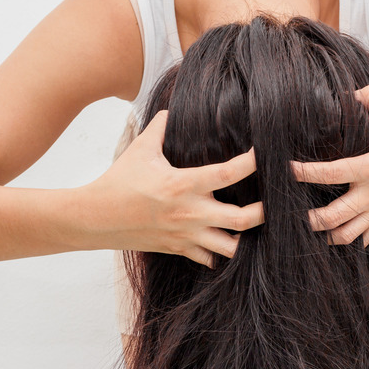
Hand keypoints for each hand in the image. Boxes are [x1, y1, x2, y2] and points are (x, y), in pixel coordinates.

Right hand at [80, 110, 263, 267]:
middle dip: (265, 212)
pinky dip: (221, 253)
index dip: (252, 163)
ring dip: (246, 238)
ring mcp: (186, 235)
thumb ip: (160, 127)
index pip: (229, 173)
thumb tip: (170, 110)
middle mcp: (191, 212)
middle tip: (274, 202)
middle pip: (243, 219)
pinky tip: (226, 241)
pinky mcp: (178, 249)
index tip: (265, 154)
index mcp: (184, 184)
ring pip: (231, 248)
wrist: (95, 218)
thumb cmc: (118, 181)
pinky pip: (209, 259)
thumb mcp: (139, 148)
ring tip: (254, 228)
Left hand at [291, 84, 368, 245]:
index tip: (287, 169)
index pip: (331, 173)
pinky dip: (347, 240)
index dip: (305, 173)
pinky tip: (333, 236)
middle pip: (333, 216)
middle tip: (289, 212)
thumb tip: (351, 92)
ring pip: (346, 235)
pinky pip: (364, 238)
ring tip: (309, 228)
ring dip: (325, 234)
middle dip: (309, 219)